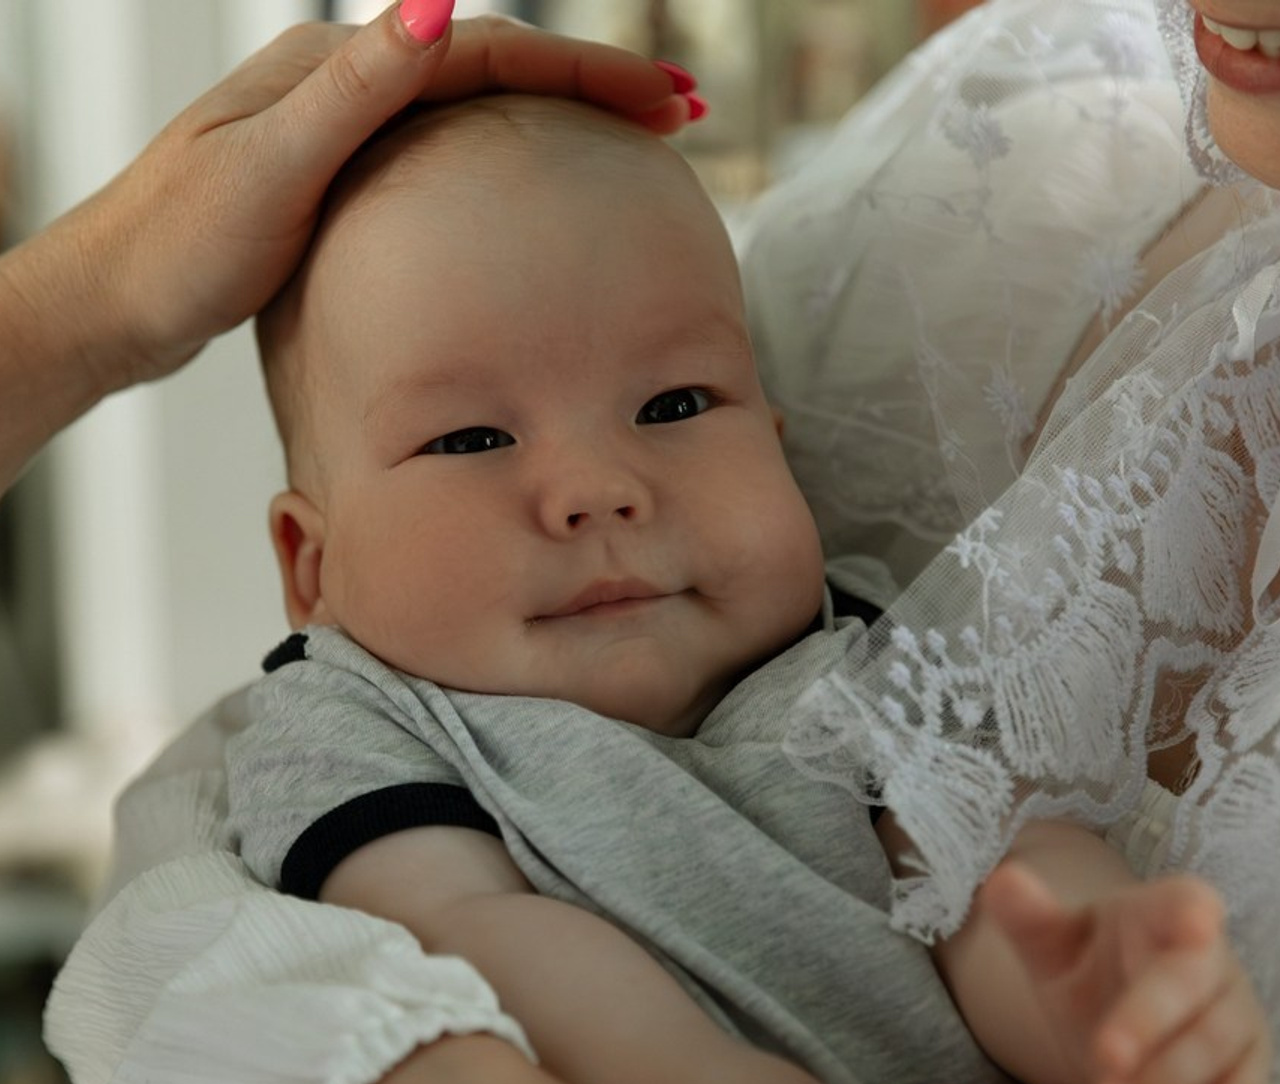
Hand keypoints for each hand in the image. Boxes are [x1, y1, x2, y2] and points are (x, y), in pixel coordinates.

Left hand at [77, 4, 693, 387]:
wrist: (113, 302)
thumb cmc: (176, 247)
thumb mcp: (268, 169)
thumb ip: (352, 92)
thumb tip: (432, 7)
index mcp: (335, 73)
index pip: (485, 53)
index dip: (583, 73)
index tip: (664, 101)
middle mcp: (344, 88)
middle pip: (493, 70)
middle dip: (593, 87)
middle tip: (680, 113)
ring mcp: (345, 134)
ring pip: (478, 112)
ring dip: (562, 120)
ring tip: (635, 144)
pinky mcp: (342, 182)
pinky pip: (451, 156)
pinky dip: (512, 161)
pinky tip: (536, 193)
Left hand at [984, 863, 1272, 1083]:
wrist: (1109, 1023)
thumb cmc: (1082, 968)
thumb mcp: (1047, 944)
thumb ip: (1026, 914)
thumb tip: (1001, 879)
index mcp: (1163, 912)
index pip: (1188, 901)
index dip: (1195, 912)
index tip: (1196, 925)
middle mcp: (1212, 958)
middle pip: (1193, 983)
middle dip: (1150, 1021)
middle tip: (1103, 1059)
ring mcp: (1236, 1013)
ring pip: (1216, 1045)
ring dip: (1167, 1081)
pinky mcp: (1247, 1068)